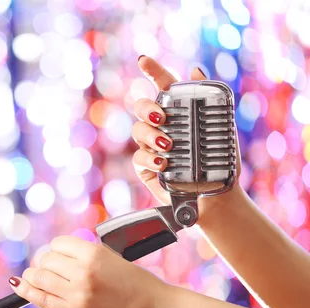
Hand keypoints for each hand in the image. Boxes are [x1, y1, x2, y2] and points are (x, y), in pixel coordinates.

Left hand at [8, 235, 173, 307]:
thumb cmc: (136, 284)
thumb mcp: (112, 258)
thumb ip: (85, 256)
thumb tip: (54, 256)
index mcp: (93, 254)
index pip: (58, 244)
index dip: (57, 251)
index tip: (60, 257)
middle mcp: (83, 272)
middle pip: (45, 260)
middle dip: (46, 263)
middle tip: (52, 271)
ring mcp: (77, 295)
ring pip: (39, 277)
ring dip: (35, 275)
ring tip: (36, 277)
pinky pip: (40, 299)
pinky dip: (26, 290)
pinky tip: (19, 285)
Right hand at [132, 56, 242, 224]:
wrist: (216, 195)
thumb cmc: (220, 162)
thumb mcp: (221, 128)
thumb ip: (208, 100)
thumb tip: (195, 70)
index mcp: (179, 111)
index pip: (162, 85)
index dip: (152, 70)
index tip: (143, 60)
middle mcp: (161, 126)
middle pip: (142, 107)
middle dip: (147, 108)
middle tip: (161, 117)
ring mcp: (151, 146)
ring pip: (138, 130)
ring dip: (151, 135)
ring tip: (168, 145)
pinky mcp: (146, 166)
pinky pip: (139, 157)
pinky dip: (151, 157)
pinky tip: (164, 162)